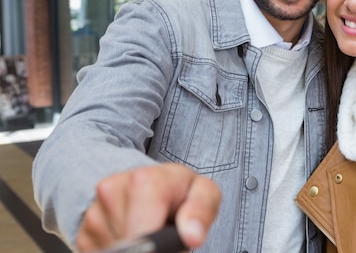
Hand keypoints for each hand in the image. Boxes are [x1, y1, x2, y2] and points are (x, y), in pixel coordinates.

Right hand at [75, 163, 220, 251]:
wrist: (150, 182)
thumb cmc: (179, 189)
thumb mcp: (202, 192)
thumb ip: (201, 210)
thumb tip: (192, 235)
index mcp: (144, 179)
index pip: (141, 232)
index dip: (154, 248)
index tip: (165, 248)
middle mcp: (111, 191)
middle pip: (128, 246)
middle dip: (150, 248)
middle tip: (164, 237)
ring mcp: (93, 212)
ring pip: (114, 252)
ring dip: (135, 250)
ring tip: (151, 233)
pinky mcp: (83, 232)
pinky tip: (134, 239)